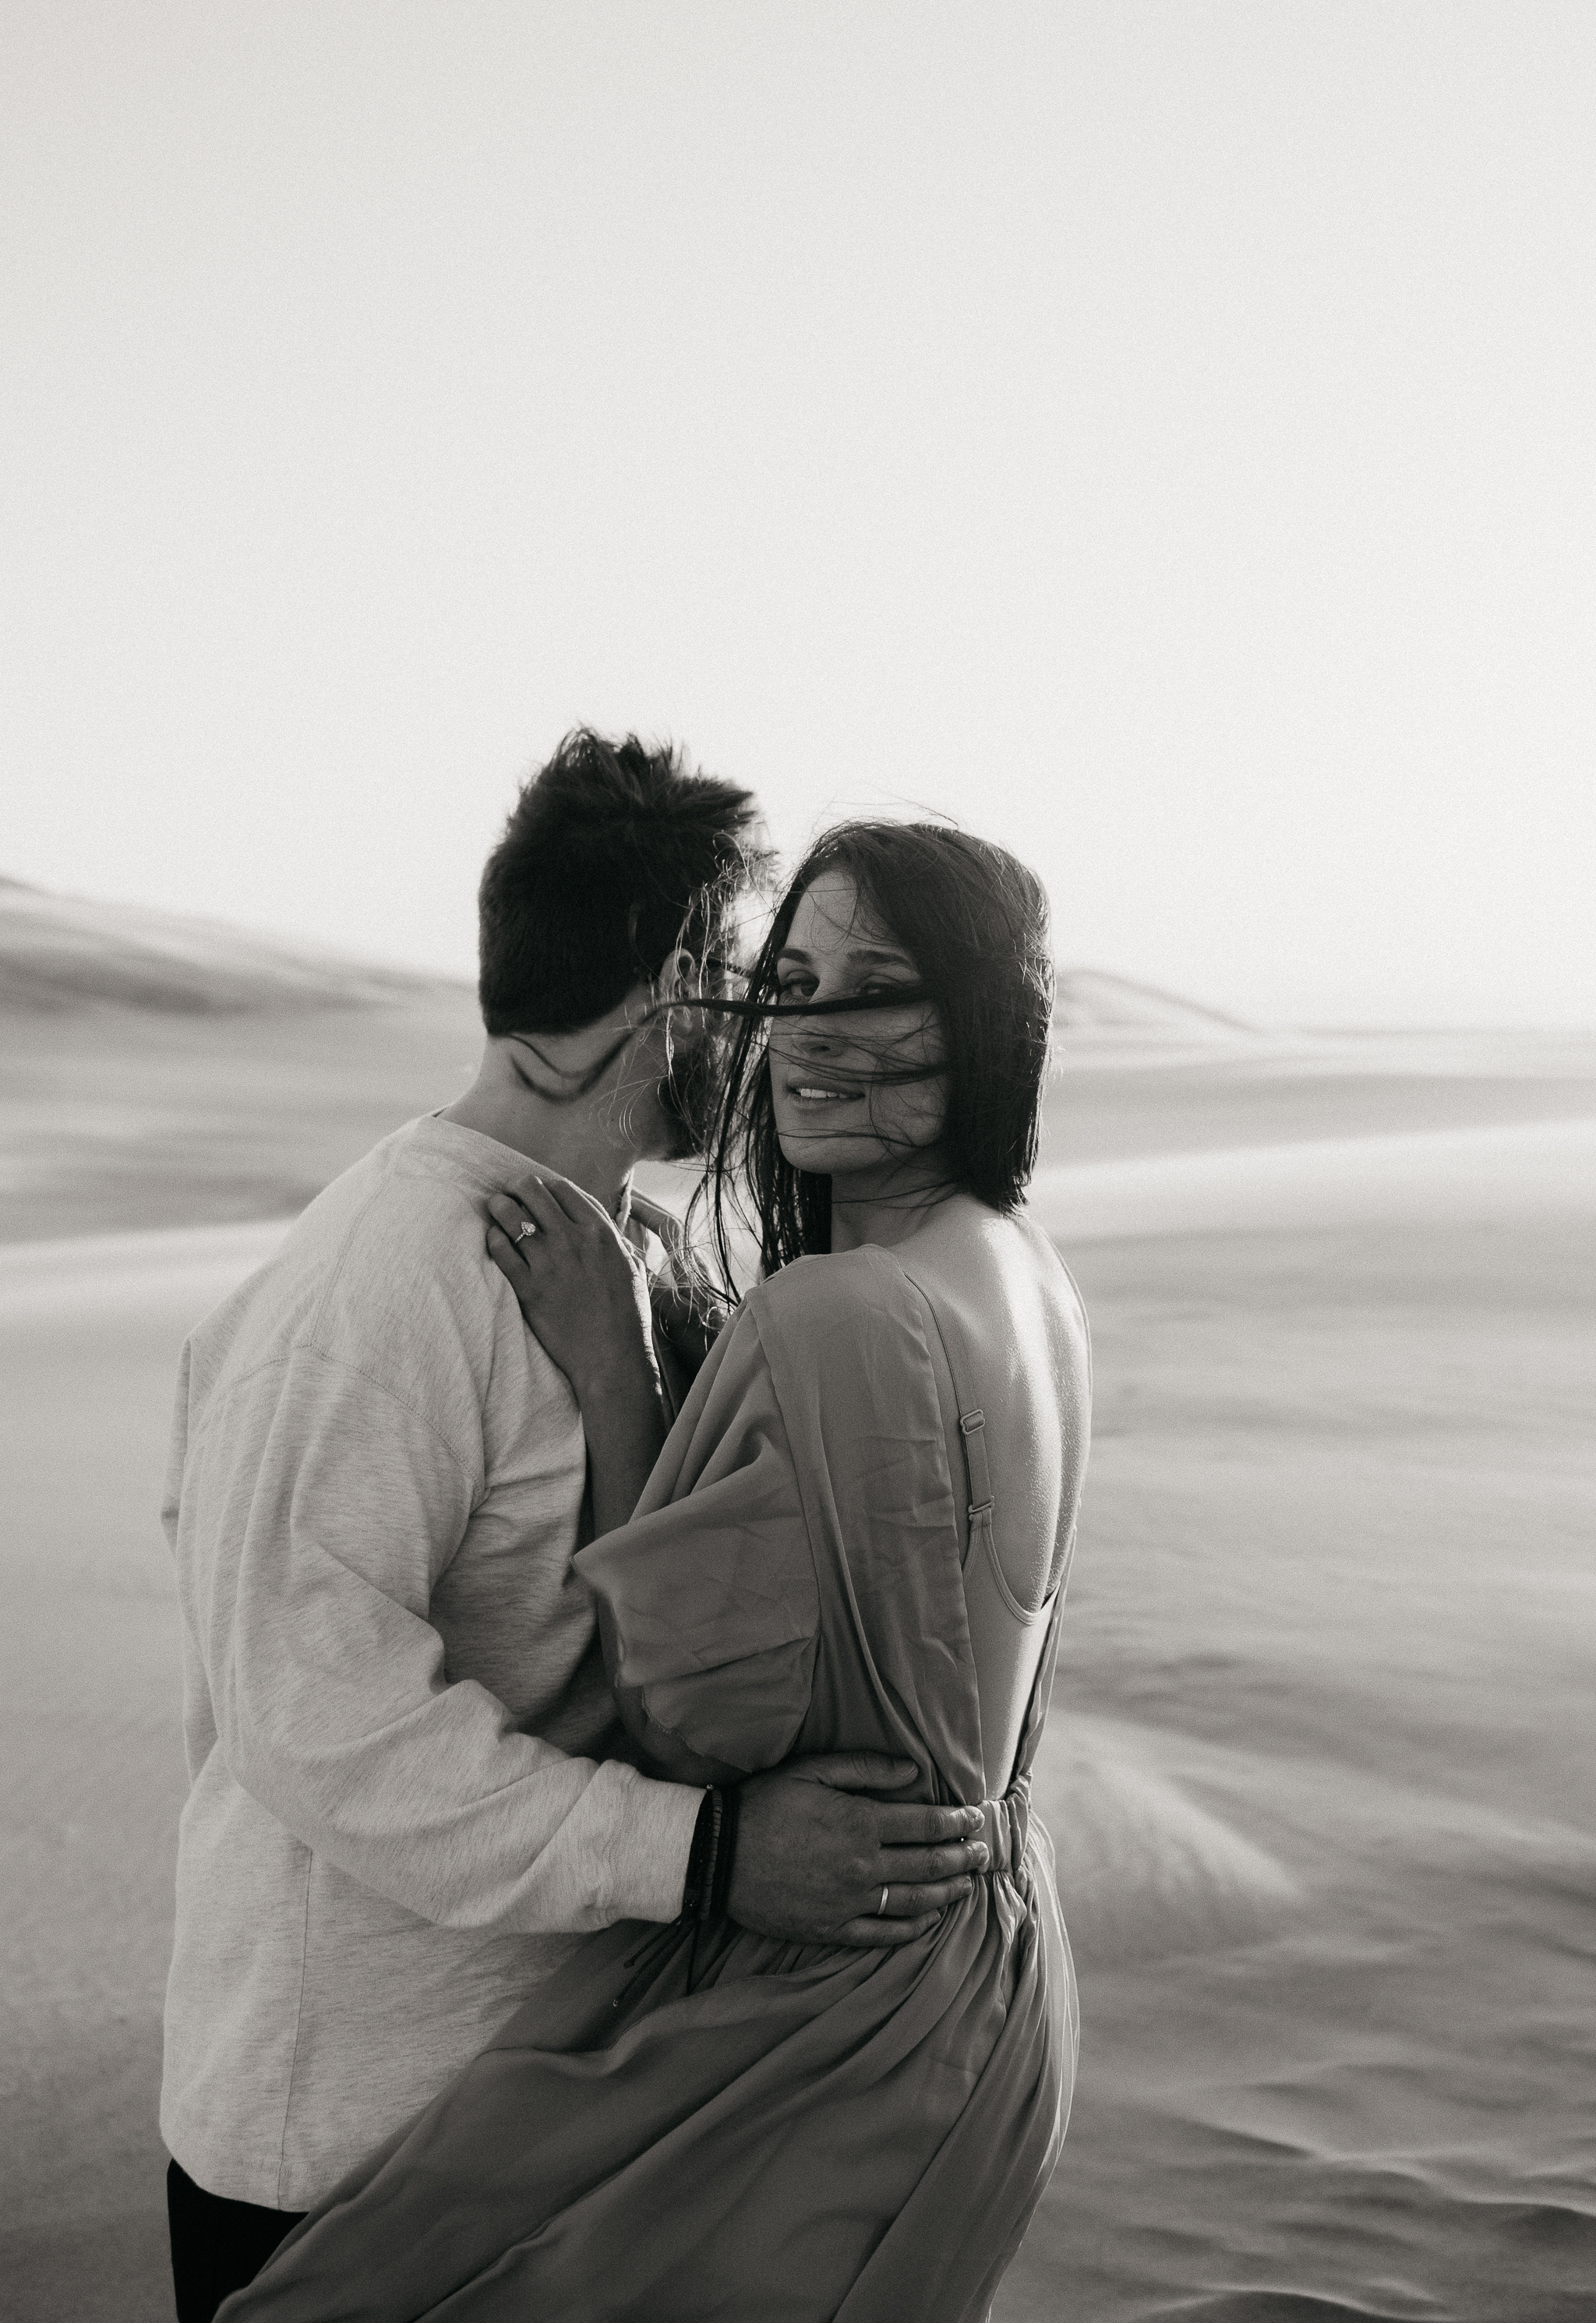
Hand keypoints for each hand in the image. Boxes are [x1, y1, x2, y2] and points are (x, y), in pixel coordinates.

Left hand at [486, 1179, 655, 1404]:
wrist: (612, 1358)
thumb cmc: (627, 1316)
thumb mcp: (632, 1267)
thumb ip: (617, 1240)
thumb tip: (603, 1224)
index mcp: (601, 1233)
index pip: (563, 1189)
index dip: (544, 1184)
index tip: (535, 1189)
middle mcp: (573, 1241)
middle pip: (533, 1193)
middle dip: (517, 1187)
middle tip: (509, 1192)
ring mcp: (549, 1263)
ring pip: (511, 1217)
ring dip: (499, 1207)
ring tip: (494, 1207)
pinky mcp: (529, 1288)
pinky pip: (501, 1251)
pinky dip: (493, 1239)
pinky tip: (493, 1239)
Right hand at [726, 1755, 988, 1948]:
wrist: (718, 1855)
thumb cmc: (764, 1805)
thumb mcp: (811, 1771)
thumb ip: (865, 1768)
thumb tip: (912, 1771)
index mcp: (861, 1822)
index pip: (925, 1824)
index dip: (956, 1822)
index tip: (975, 1818)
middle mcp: (863, 1865)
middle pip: (928, 1863)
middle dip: (961, 1857)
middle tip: (982, 1853)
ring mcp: (850, 1901)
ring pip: (913, 1901)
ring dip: (947, 1892)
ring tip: (968, 1886)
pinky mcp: (832, 1928)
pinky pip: (883, 1933)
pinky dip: (911, 1928)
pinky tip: (928, 1920)